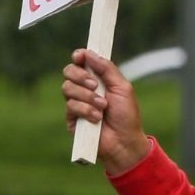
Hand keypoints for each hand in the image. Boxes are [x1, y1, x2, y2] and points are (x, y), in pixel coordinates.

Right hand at [61, 49, 149, 174]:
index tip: (79, 56)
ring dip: (87, 96)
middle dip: (79, 75)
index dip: (79, 56)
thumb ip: (107, 69)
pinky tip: (97, 118)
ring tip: (102, 106)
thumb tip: (89, 53)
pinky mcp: (71, 118)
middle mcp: (85, 89)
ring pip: (68, 88)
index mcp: (98, 79)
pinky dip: (85, 110)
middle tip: (94, 85)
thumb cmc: (126, 115)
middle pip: (69, 71)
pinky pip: (70, 106)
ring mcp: (77, 103)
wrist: (124, 141)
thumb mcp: (122, 87)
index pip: (81, 62)